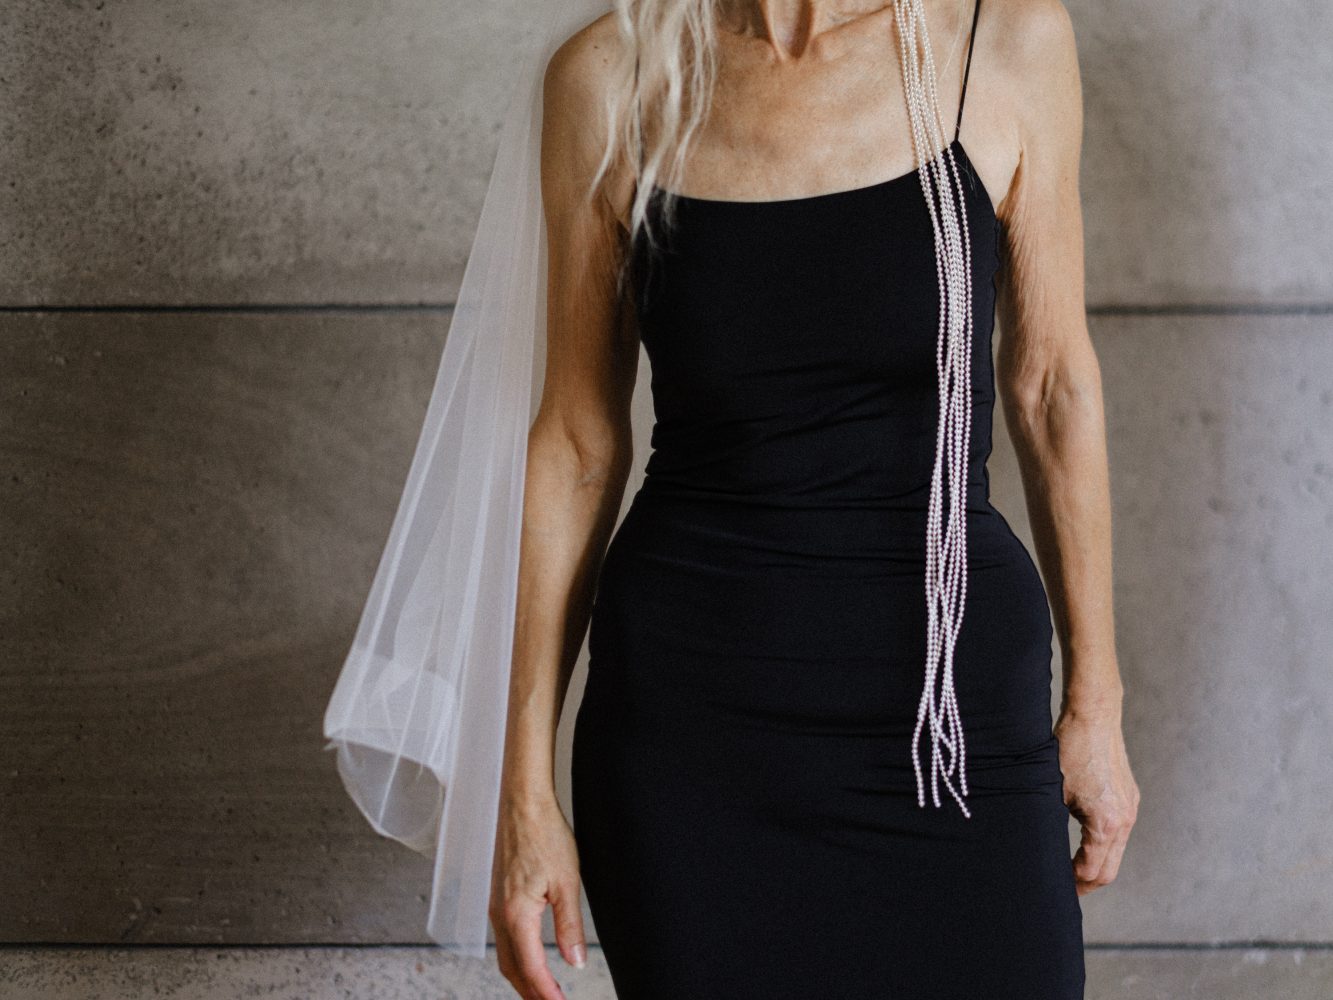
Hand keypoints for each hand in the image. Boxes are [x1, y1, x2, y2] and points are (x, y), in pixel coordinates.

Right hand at [489, 794, 586, 999]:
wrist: (523, 804)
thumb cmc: (545, 835)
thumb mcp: (568, 882)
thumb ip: (570, 927)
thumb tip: (576, 961)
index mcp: (517, 915)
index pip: (532, 968)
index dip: (546, 993)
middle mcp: (500, 915)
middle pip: (513, 970)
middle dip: (531, 993)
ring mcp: (496, 906)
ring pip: (506, 956)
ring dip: (523, 979)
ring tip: (542, 992)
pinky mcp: (497, 897)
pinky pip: (503, 939)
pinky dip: (516, 959)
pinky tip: (529, 958)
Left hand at [1054, 701, 1139, 895]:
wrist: (1094, 716)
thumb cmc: (1069, 749)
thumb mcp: (1051, 791)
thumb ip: (1052, 824)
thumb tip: (1040, 849)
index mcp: (1106, 824)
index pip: (1092, 871)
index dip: (1073, 885)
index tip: (1055, 888)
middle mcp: (1124, 820)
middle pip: (1108, 869)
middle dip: (1085, 883)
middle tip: (1064, 890)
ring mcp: (1130, 808)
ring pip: (1115, 852)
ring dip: (1095, 864)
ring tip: (1070, 870)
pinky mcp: (1129, 797)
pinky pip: (1118, 832)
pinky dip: (1102, 845)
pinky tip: (1083, 844)